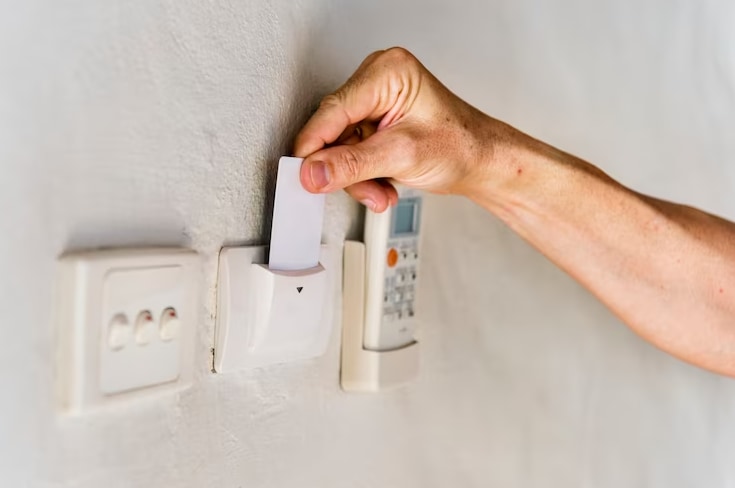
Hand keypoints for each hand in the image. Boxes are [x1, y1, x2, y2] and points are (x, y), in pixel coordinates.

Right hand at [294, 47, 499, 211]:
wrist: (482, 162)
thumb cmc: (461, 146)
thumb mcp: (402, 157)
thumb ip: (352, 165)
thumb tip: (313, 172)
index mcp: (387, 73)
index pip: (333, 109)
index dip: (315, 145)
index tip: (304, 174)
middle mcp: (377, 82)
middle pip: (334, 130)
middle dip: (346, 167)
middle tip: (365, 189)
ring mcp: (375, 103)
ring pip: (340, 147)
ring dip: (356, 177)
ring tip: (381, 192)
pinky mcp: (375, 124)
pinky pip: (351, 152)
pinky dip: (362, 175)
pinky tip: (382, 184)